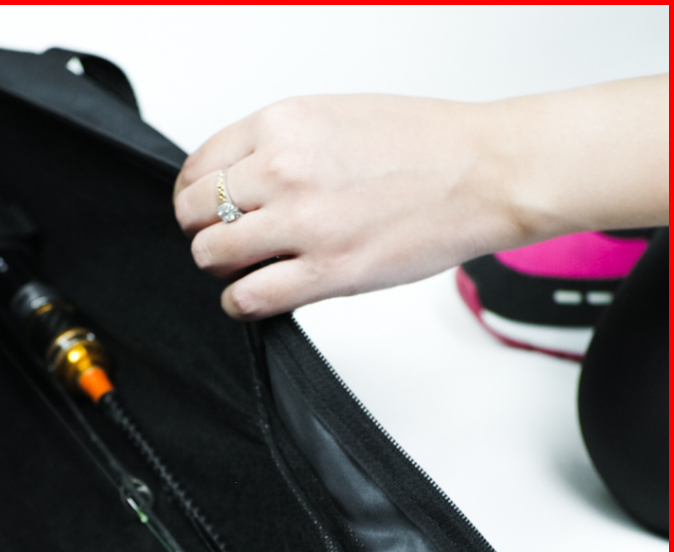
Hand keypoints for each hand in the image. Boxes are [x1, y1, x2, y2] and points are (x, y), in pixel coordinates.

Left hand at [173, 80, 667, 319]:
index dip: (194, 195)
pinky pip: (248, 297)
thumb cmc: (426, 144)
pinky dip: (240, 303)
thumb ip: (280, 145)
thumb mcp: (335, 117)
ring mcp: (303, 223)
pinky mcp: (326, 271)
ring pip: (212, 255)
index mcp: (283, 123)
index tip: (202, 209)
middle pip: (195, 214)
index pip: (198, 165)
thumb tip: (240, 181)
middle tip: (225, 241)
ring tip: (245, 269)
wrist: (487, 171)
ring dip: (221, 267)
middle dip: (203, 231)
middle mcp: (283, 169)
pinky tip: (254, 298)